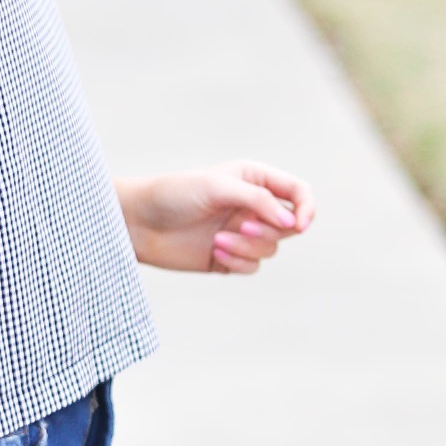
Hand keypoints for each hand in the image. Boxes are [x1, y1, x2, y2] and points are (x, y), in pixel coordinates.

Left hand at [119, 158, 314, 276]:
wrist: (138, 223)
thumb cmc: (174, 194)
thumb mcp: (218, 187)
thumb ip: (259, 200)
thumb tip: (292, 222)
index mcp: (253, 180)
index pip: (297, 192)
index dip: (306, 208)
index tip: (299, 225)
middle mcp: (251, 206)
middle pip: (288, 225)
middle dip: (269, 230)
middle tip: (243, 227)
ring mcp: (241, 233)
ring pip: (270, 248)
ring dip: (249, 247)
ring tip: (219, 241)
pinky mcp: (229, 257)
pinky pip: (252, 266)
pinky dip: (239, 261)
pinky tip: (216, 253)